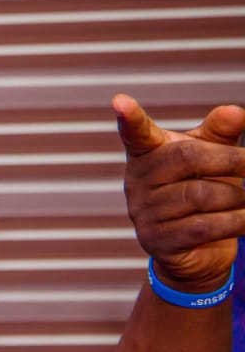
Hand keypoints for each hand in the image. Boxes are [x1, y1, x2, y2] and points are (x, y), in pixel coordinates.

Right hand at [116, 94, 244, 288]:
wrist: (195, 250)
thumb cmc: (200, 190)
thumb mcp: (210, 158)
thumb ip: (220, 134)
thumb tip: (235, 112)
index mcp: (147, 154)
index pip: (136, 133)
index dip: (129, 118)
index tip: (119, 101)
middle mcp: (138, 181)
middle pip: (187, 158)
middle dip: (229, 160)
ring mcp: (144, 212)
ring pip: (200, 195)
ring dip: (237, 197)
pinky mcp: (157, 240)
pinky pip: (203, 227)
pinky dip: (235, 221)